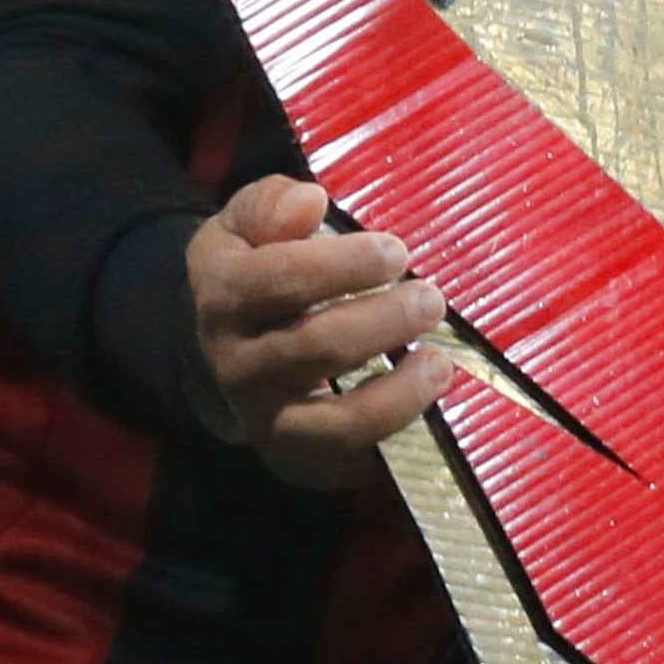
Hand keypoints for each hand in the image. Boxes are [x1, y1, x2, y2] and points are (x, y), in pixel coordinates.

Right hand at [186, 175, 449, 487]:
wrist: (229, 344)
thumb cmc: (259, 266)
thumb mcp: (247, 222)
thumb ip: (271, 204)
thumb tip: (309, 203)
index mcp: (223, 296)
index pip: (274, 280)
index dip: (340, 266)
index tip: (395, 252)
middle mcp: (237, 364)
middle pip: (311, 349)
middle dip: (380, 323)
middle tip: (430, 300)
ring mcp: (266, 418)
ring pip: (330, 424)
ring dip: (395, 395)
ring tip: (439, 363)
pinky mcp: (298, 458)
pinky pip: (347, 461)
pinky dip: (392, 437)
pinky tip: (425, 400)